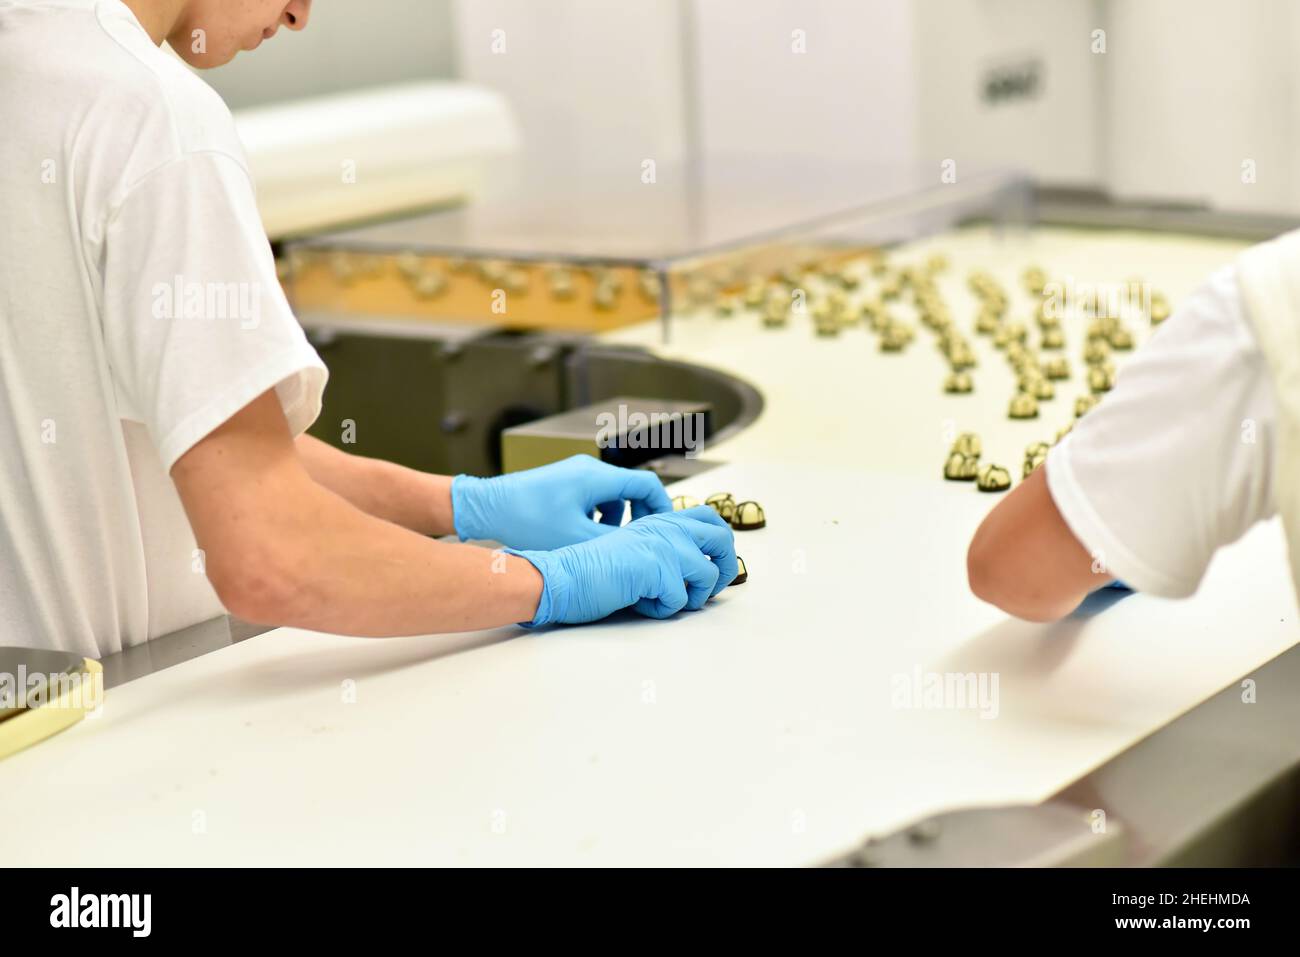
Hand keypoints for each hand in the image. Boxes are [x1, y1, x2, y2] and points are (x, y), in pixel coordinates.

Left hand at [451, 455, 671, 549]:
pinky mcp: (561, 483)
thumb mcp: (575, 540)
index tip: (664, 529)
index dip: (662, 508)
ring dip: (615, 517)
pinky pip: (592, 496)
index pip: (647, 485)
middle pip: (630, 489)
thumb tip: (639, 552)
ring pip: (610, 494)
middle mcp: (587, 469)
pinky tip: (582, 534)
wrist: (486, 508)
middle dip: (638, 516)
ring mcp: (573, 473)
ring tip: (604, 540)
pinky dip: (596, 514)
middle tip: (638, 540)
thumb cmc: (525, 520)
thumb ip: (612, 544)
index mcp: (596, 477)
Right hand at [506, 507, 738, 624]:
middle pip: (722, 538)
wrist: (563, 578)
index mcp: (660, 520)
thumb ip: (663, 550)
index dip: (722, 544)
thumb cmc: (593, 571)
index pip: (709, 518)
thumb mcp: (634, 550)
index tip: (715, 567)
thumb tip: (702, 568)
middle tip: (707, 591)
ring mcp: (662, 544)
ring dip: (691, 598)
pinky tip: (640, 602)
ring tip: (661, 600)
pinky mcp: (656, 566)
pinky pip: (681, 599)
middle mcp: (665, 526)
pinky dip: (663, 609)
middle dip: (725, 569)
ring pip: (708, 575)